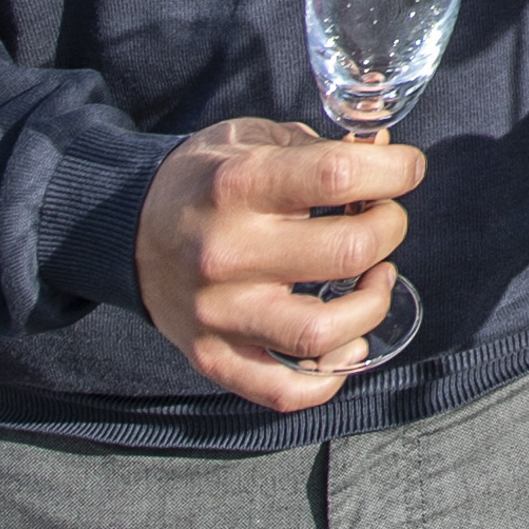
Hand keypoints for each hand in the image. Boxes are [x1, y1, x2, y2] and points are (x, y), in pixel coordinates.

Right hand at [135, 117, 423, 411]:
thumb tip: (388, 157)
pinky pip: (285, 390)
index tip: (405, 170)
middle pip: (348, 251)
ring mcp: (219, 313)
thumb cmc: (205, 179)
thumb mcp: (253, 138)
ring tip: (373, 279)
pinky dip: (331, 376)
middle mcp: (228, 253)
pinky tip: (348, 340)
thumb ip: (321, 148)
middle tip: (382, 219)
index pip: (339, 175)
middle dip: (389, 228)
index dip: (394, 171)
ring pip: (324, 332)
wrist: (124, 228)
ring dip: (372, 304)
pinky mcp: (212, 357)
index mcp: (239, 185)